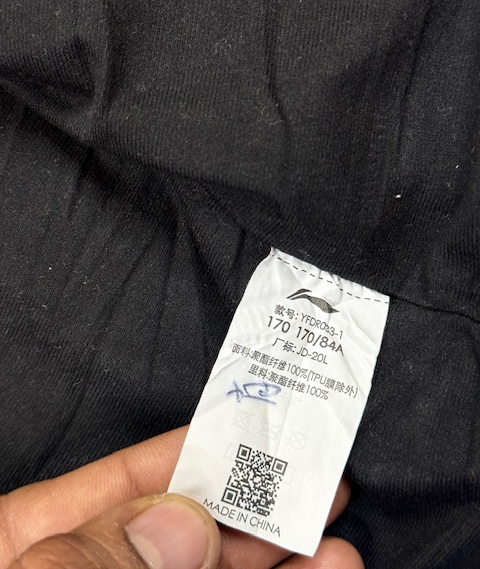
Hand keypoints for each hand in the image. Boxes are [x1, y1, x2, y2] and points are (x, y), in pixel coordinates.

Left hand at [0, 426, 362, 567]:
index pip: (120, 480)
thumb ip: (89, 556)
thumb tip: (177, 520)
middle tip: (316, 481)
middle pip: (184, 530)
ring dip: (284, 561)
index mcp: (27, 547)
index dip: (191, 450)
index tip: (251, 429)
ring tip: (336, 543)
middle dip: (254, 506)